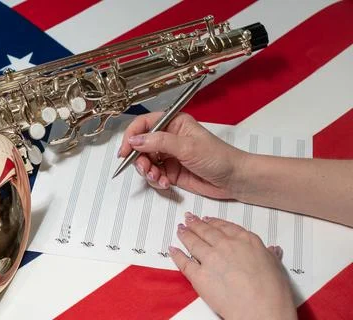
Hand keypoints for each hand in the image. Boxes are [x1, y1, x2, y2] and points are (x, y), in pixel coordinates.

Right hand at [117, 112, 245, 198]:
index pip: (144, 124)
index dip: (131, 136)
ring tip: (158, 178)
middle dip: (139, 159)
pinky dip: (156, 181)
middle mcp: (169, 138)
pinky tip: (165, 183)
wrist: (234, 179)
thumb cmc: (218, 157)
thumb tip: (135, 140)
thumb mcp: (187, 146)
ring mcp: (169, 156)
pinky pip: (154, 175)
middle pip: (141, 145)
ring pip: (145, 162)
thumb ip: (159, 142)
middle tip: (145, 169)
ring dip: (148, 172)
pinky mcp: (171, 172)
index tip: (125, 150)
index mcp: (173, 123)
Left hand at [169, 213, 296, 319]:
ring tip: (180, 229)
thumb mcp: (275, 267)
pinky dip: (177, 255)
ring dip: (185, 234)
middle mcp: (226, 245)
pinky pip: (184, 262)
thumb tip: (273, 251)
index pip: (225, 227)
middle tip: (189, 219)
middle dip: (196, 224)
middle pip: (206, 231)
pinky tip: (173, 250)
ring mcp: (211, 259)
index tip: (208, 220)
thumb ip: (269, 255)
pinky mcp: (199, 275)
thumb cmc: (271, 292)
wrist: (261, 310)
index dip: (214, 222)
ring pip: (193, 242)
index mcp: (245, 240)